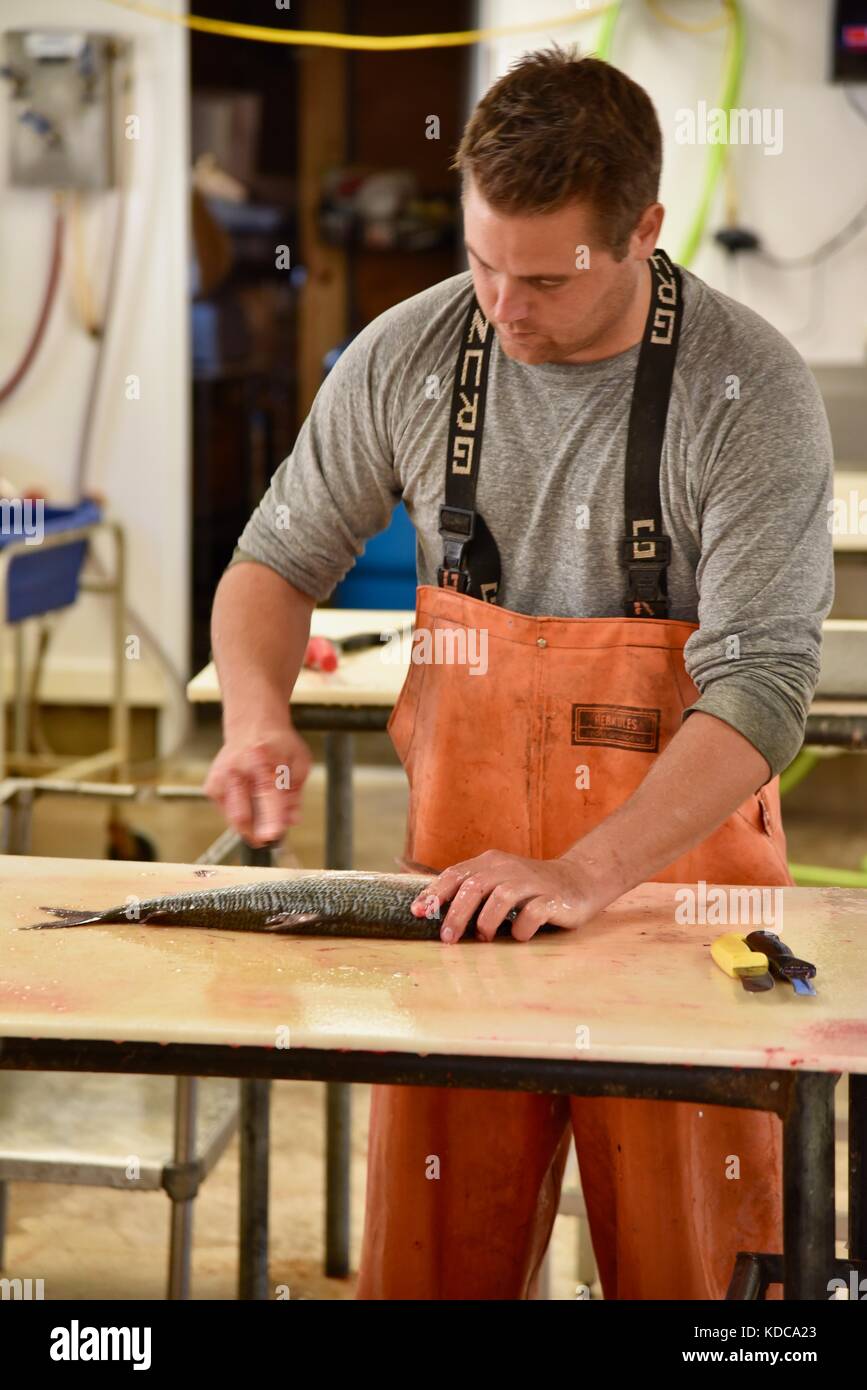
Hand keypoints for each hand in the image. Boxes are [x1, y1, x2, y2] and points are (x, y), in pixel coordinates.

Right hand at [204, 725, 311, 846]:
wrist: (251, 725)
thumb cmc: (278, 745)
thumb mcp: (299, 762)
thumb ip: (295, 794)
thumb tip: (291, 821)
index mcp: (262, 760)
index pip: (266, 794)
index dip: (270, 818)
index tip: (273, 836)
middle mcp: (237, 769)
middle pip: (242, 814)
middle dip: (256, 834)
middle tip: (269, 838)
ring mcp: (221, 779)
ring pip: (235, 819)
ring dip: (252, 825)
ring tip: (264, 808)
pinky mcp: (211, 787)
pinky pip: (229, 813)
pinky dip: (242, 814)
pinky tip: (249, 797)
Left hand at [410, 849, 599, 942]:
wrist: (580, 880)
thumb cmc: (530, 888)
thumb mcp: (499, 881)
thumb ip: (471, 891)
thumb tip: (431, 912)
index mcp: (491, 863)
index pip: (456, 874)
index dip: (434, 893)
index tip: (416, 913)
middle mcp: (509, 869)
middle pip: (475, 886)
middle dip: (457, 913)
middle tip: (447, 938)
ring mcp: (532, 883)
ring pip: (501, 896)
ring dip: (487, 921)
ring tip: (484, 937)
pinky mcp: (554, 899)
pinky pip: (533, 912)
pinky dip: (521, 927)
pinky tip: (518, 936)